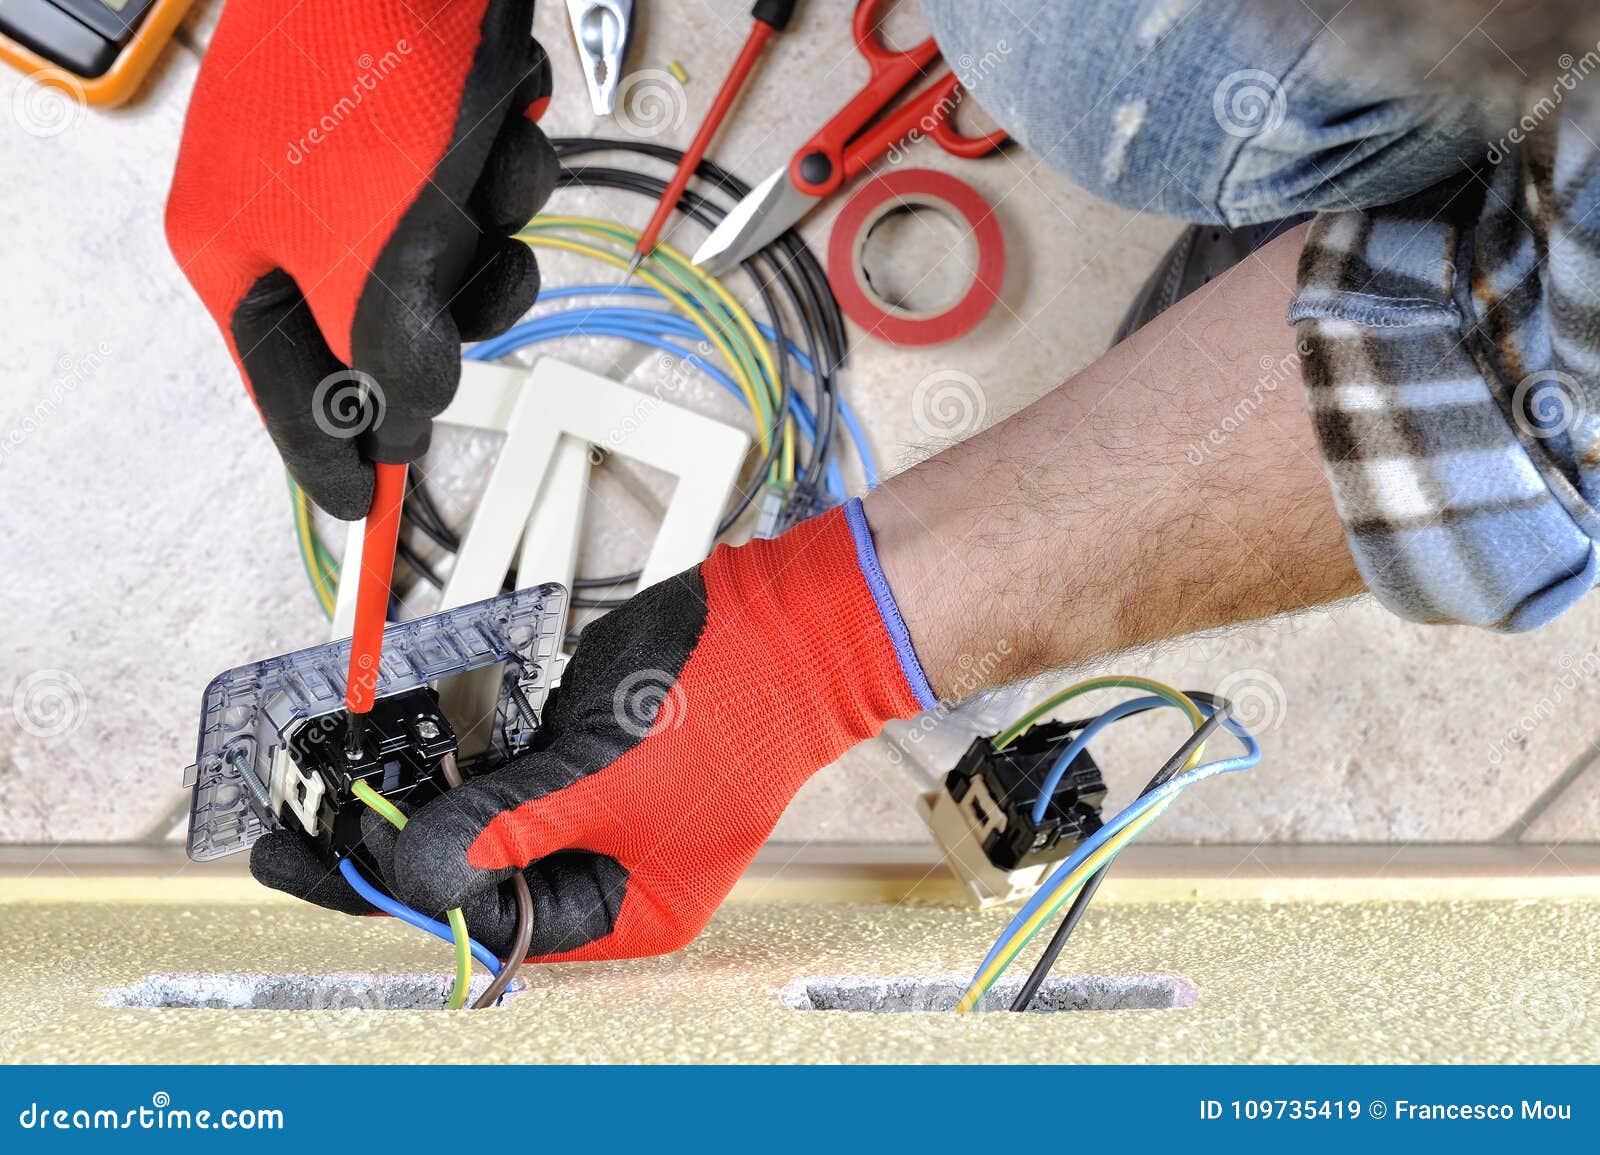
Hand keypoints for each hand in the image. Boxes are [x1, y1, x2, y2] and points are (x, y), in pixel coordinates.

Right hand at [166, 0, 556, 517]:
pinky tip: (496, 110)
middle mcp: (294, 215)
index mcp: (239, 250)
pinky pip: (485, 194)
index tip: (364, 503)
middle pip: (387, 330)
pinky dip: (505, 162)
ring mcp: (364, 172)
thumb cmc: (365, 63)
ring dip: (491, 222)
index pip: (285, 385)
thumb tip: (401, 418)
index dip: (328, 449)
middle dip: (447, 301)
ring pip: (457, 264)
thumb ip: (385, 352)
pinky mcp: (430, 131)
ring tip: (477, 158)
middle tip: (458, 272)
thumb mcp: (371, 247)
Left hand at [251, 503, 935, 959]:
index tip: (325, 860)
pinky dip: (450, 751)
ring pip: (476, 816)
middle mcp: (600, 864)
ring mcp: (585, 803)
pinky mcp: (574, 745)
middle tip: (298, 833)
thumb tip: (409, 874)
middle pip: (473, 873)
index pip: (492, 920)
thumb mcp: (608, 783)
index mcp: (624, 905)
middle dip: (392, 850)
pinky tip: (396, 741)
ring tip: (331, 784)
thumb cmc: (735, 709)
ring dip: (414, 796)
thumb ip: (506, 829)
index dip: (403, 893)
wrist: (787, 618)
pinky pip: (494, 763)